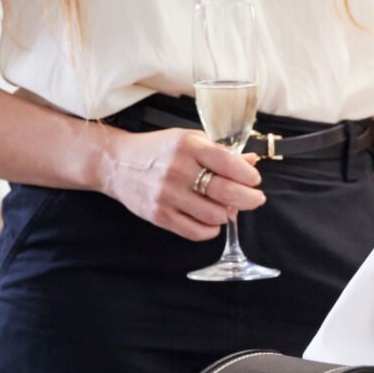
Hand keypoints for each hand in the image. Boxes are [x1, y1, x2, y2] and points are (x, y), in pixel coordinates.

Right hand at [97, 127, 264, 240]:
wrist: (118, 164)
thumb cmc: (159, 150)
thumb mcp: (189, 140)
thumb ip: (221, 152)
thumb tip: (252, 162)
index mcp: (188, 146)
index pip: (229, 163)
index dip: (248, 176)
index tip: (254, 180)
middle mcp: (178, 170)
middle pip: (227, 193)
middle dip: (249, 199)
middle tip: (255, 199)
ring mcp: (168, 195)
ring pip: (215, 215)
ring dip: (228, 214)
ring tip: (227, 207)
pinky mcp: (160, 215)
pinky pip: (196, 232)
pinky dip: (211, 229)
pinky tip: (212, 221)